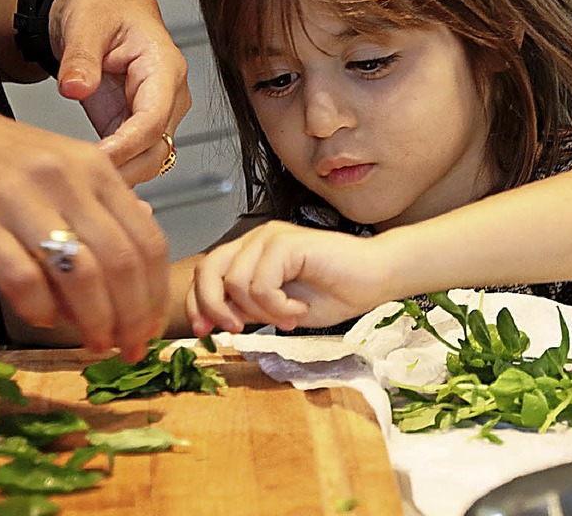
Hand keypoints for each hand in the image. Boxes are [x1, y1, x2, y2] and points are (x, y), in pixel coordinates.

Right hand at [0, 106, 168, 361]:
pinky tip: (44, 319)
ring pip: (81, 274)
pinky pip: (23, 278)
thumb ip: (106, 206)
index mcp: (95, 168)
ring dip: (95, 320)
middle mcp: (65, 179)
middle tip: (130, 347)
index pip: (147, 239)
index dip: (156, 292)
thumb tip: (146, 251)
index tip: (153, 326)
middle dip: (133, 317)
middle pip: (121, 262)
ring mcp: (21, 198)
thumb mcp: (67, 167)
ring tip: (95, 342)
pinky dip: (40, 309)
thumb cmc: (7, 157)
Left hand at [48, 0, 190, 184]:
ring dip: (122, 174)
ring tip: (85, 185)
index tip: (98, 158)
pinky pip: (135, 156)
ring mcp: (156, 111)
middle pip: (158, 146)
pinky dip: (117, 170)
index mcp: (164, 66)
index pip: (154, 117)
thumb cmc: (106, 3)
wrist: (106, 1)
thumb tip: (75, 88)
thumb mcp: (86, 20)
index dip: (128, 144)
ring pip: (150, 158)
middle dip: (125, 168)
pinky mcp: (137, 123)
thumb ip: (81, 56)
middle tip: (84, 182)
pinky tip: (92, 179)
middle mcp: (169, 94)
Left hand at [186, 220, 392, 334]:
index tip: (204, 334)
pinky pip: (262, 284)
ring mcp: (271, 237)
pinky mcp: (287, 242)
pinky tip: (299, 309)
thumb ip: (248, 307)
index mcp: (252, 251)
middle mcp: (257, 238)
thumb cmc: (333, 292)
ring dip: (261, 311)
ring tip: (289, 316)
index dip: (198, 304)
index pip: (207, 272)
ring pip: (236, 282)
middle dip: (214, 307)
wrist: (374, 279)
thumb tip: (217, 319)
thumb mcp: (278, 309)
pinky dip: (277, 306)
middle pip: (209, 270)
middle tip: (237, 330)